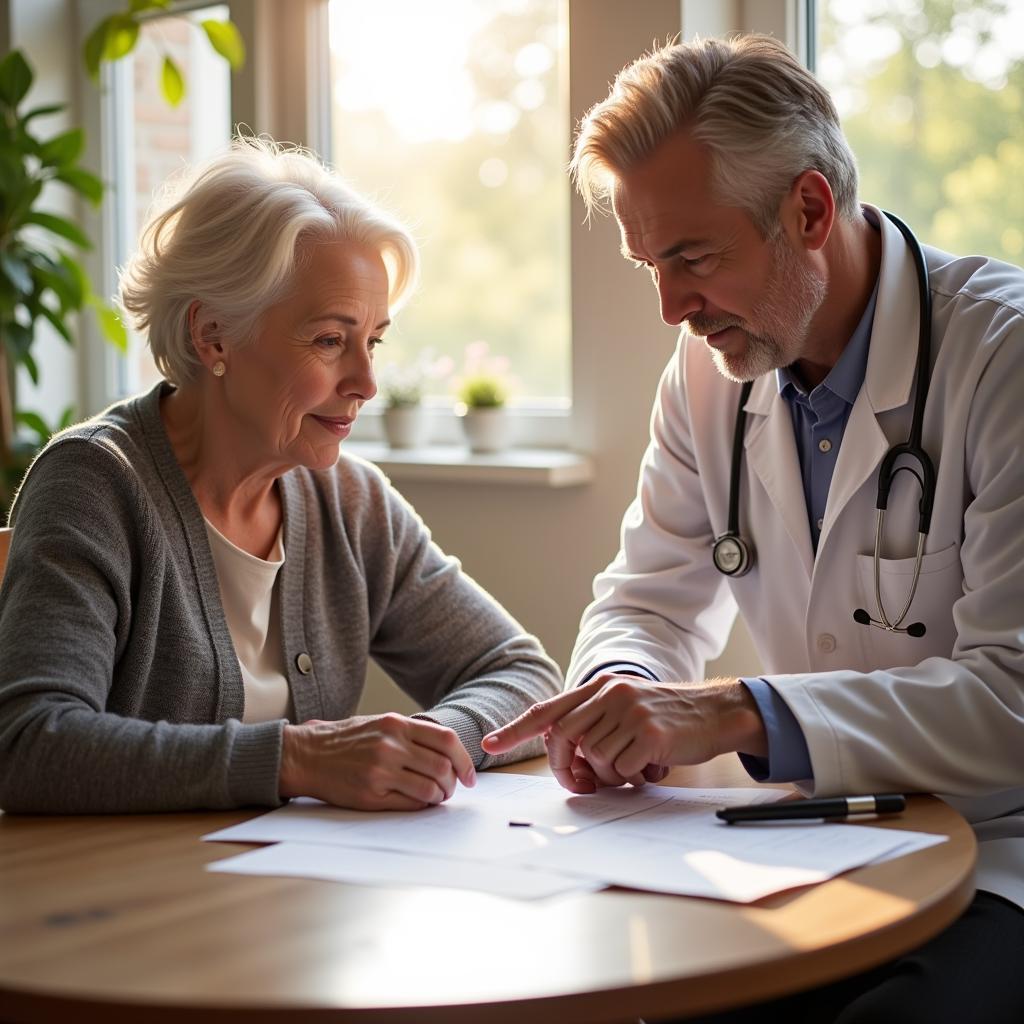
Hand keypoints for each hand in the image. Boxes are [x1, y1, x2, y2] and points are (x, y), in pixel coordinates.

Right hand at [279, 714, 475, 810]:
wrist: (307, 755)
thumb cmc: (345, 740)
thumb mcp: (380, 724)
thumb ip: (412, 734)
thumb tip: (448, 753)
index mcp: (397, 724)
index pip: (447, 740)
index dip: (465, 760)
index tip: (469, 775)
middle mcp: (391, 745)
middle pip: (443, 767)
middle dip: (454, 783)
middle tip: (452, 789)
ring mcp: (381, 770)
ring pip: (430, 789)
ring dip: (440, 797)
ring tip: (436, 797)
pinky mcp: (371, 794)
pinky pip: (410, 804)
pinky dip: (422, 806)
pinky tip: (418, 803)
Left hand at [481, 675, 766, 793]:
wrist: (717, 711)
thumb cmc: (668, 718)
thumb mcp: (626, 708)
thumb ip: (594, 724)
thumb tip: (566, 758)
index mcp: (600, 687)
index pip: (549, 709)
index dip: (516, 728)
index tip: (489, 743)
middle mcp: (610, 694)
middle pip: (563, 737)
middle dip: (564, 767)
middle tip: (581, 784)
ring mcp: (630, 712)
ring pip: (593, 757)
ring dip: (607, 774)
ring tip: (632, 767)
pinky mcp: (649, 733)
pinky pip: (620, 768)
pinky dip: (629, 777)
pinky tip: (649, 767)